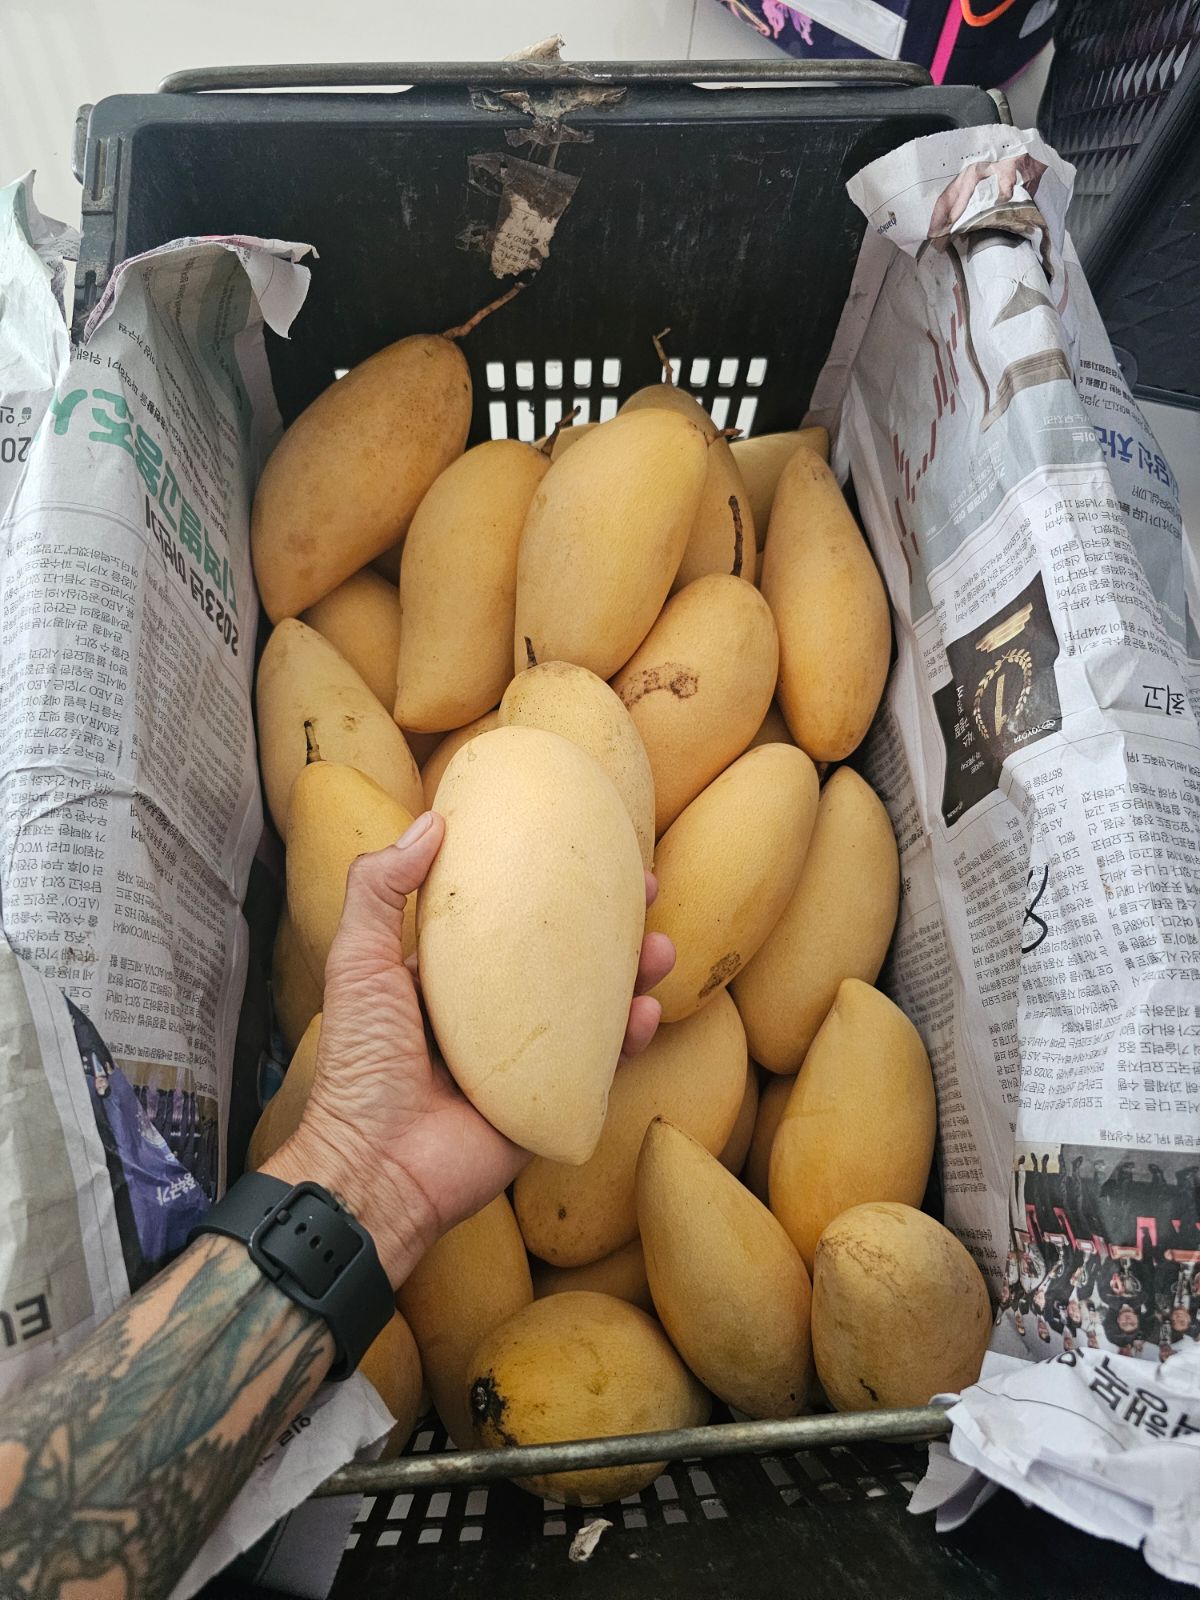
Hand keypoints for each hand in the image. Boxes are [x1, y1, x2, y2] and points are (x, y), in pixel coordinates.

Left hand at [266, 811, 673, 1285]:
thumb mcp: (358, 961)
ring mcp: (525, 1059)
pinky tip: (648, 1013)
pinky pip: (601, 1065)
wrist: (376, 1167)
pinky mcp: (549, 1102)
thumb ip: (380, 889)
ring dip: (633, 975)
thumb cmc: (359, 1065)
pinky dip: (629, 1038)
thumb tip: (432, 822)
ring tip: (661, 949)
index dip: (545, 881)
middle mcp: (491, 1013)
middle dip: (608, 922)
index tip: (581, 846)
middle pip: (562, 956)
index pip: (505, 915)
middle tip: (644, 888)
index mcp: (447, 977)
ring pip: (593, 1005)